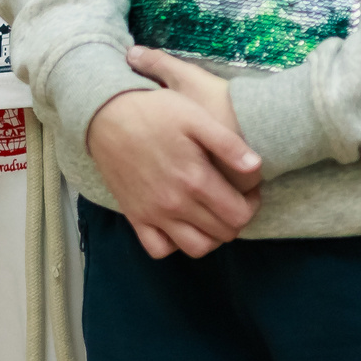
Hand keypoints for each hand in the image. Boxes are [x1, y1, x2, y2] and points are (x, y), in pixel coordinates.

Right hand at [87, 57, 262, 258]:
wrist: (104, 114)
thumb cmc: (153, 111)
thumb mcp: (195, 116)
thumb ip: (229, 144)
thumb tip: (256, 168)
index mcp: (195, 179)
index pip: (241, 215)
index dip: (252, 204)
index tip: (247, 189)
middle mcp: (175, 203)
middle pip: (224, 233)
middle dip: (235, 218)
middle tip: (230, 197)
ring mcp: (153, 213)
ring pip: (196, 248)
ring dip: (210, 236)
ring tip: (209, 214)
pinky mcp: (135, 216)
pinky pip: (159, 249)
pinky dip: (173, 244)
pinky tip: (178, 224)